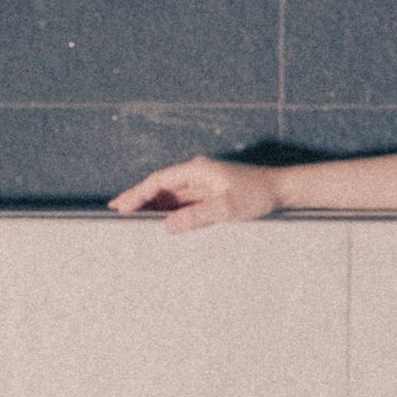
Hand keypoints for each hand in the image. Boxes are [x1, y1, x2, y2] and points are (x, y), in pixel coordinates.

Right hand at [107, 156, 281, 233]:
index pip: (159, 181)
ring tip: (129, 217)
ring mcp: (202, 185)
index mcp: (196, 170)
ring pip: (170, 195)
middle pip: (160, 186)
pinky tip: (158, 221)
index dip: (139, 193)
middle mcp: (196, 174)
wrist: (281, 190)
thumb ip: (197, 216)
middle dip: (138, 198)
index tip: (122, 206)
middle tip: (115, 210)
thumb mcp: (228, 208)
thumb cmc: (258, 194)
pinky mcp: (209, 195)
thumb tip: (168, 226)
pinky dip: (168, 211)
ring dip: (151, 205)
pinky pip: (183, 203)